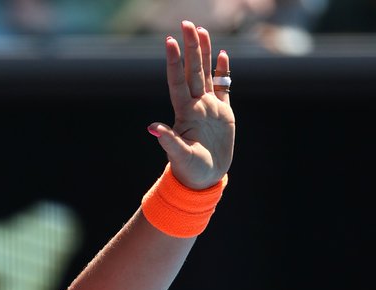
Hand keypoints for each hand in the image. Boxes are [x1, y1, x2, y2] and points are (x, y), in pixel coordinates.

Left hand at [149, 20, 234, 189]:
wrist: (204, 180)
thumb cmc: (189, 171)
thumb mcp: (179, 156)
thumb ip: (168, 141)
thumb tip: (152, 128)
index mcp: (185, 113)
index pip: (178, 81)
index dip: (174, 61)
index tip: (169, 41)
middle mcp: (196, 105)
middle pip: (192, 70)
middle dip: (190, 48)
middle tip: (187, 24)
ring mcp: (209, 107)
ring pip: (207, 73)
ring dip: (204, 53)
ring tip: (201, 31)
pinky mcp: (223, 113)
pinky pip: (224, 86)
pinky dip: (223, 71)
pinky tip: (222, 55)